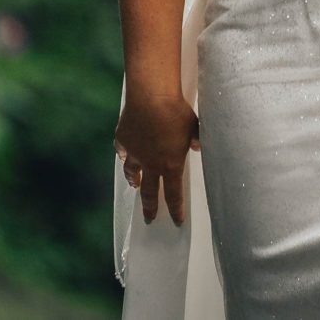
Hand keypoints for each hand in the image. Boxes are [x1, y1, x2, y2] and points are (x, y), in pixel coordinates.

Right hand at [116, 89, 201, 225]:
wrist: (151, 97)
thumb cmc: (178, 112)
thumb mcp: (195, 128)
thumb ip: (196, 140)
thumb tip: (197, 145)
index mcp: (170, 165)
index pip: (173, 194)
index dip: (175, 209)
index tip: (176, 221)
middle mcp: (150, 164)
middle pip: (149, 192)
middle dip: (150, 208)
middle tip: (149, 219)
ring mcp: (134, 152)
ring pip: (132, 173)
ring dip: (134, 181)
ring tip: (134, 185)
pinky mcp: (123, 138)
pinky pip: (122, 150)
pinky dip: (124, 154)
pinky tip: (124, 154)